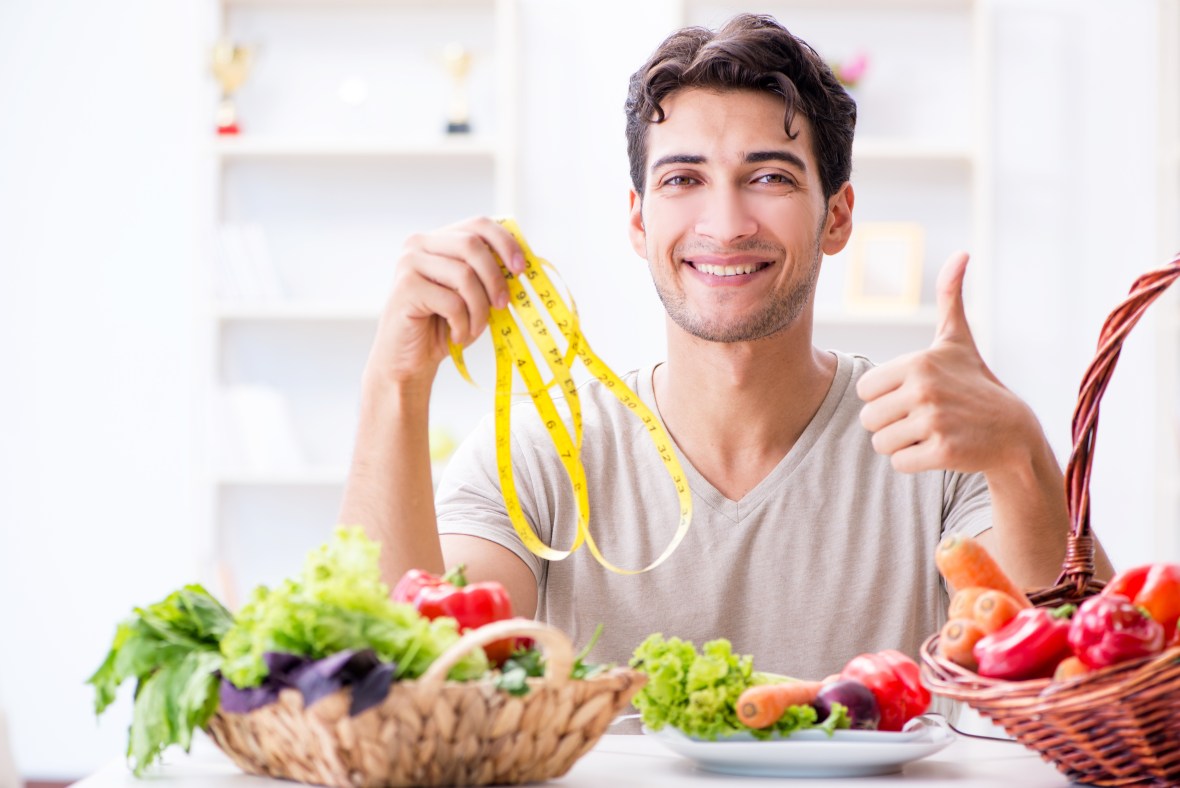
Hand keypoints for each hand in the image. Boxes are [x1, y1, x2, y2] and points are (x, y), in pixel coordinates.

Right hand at [367, 217, 525, 387]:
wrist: (409, 360)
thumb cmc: (443, 326)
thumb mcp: (473, 296)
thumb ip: (489, 275)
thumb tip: (522, 265)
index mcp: (438, 240)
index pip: (478, 225)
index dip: (505, 243)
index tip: (520, 269)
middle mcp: (419, 244)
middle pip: (472, 245)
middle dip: (495, 278)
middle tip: (503, 305)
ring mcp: (409, 263)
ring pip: (464, 275)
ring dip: (479, 309)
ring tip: (475, 328)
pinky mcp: (406, 288)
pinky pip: (452, 302)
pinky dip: (463, 324)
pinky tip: (457, 335)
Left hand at [856, 252, 1034, 473]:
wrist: (1013, 432)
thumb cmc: (975, 384)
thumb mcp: (958, 341)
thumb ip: (950, 297)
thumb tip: (961, 253)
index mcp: (917, 363)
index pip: (864, 390)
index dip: (884, 397)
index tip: (912, 395)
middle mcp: (924, 389)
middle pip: (867, 419)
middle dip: (890, 424)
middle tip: (923, 418)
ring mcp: (934, 422)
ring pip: (880, 443)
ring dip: (901, 444)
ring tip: (931, 432)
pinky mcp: (942, 452)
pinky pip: (899, 464)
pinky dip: (914, 462)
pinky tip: (939, 449)